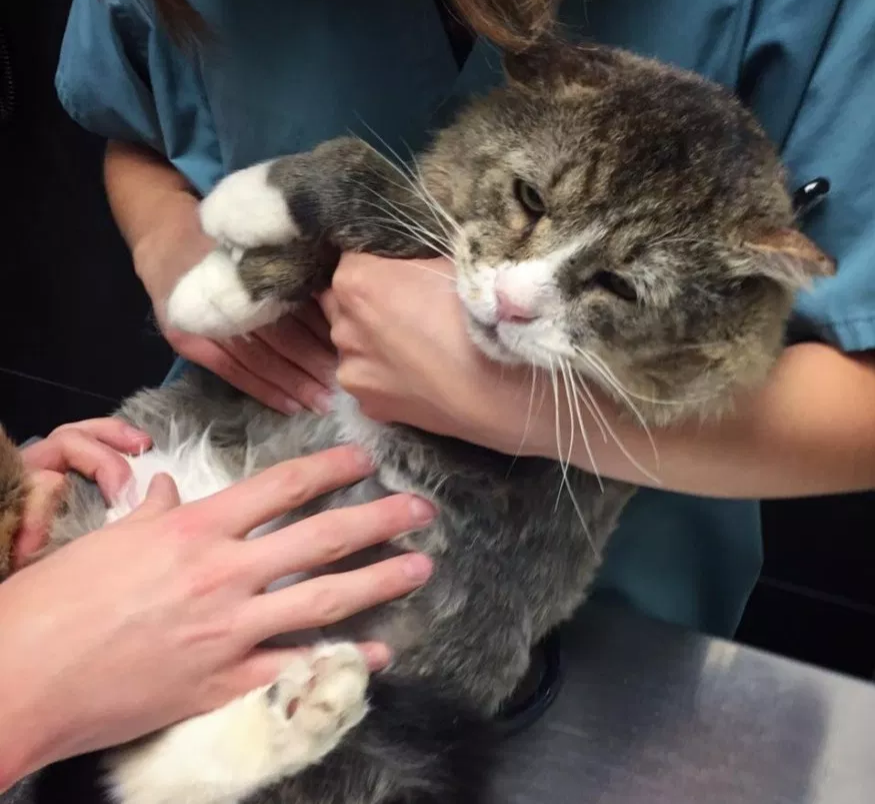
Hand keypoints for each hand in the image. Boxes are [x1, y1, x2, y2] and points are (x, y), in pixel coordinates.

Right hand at [0, 446, 434, 784]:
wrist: (27, 675)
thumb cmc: (62, 598)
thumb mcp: (110, 537)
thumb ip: (155, 509)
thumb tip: (174, 487)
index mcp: (197, 529)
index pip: (280, 487)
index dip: (329, 469)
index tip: (365, 459)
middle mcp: (225, 574)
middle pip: (319, 538)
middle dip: (378, 519)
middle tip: (421, 510)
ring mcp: (231, 631)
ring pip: (323, 600)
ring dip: (380, 582)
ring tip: (421, 567)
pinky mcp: (226, 682)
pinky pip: (297, 667)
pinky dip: (342, 658)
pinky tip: (379, 651)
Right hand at [134, 197, 335, 412]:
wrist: (164, 234)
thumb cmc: (225, 240)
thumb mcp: (261, 245)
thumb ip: (294, 272)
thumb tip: (340, 305)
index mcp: (252, 272)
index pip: (294, 311)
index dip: (323, 336)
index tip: (351, 355)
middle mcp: (227, 299)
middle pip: (281, 340)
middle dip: (315, 366)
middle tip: (344, 387)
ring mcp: (204, 324)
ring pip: (260, 361)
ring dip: (295, 385)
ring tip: (322, 403)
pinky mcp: (189, 343)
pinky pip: (234, 373)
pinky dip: (265, 390)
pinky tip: (290, 406)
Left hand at [320, 253, 552, 455]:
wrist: (502, 387)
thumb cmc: (481, 315)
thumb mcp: (448, 262)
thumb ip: (410, 261)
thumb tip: (405, 263)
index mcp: (355, 281)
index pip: (349, 260)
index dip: (377, 265)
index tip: (402, 275)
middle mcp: (342, 326)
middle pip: (342, 305)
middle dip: (366, 305)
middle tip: (409, 312)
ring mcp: (352, 370)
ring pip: (353, 347)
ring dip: (372, 344)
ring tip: (417, 350)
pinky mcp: (368, 406)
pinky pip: (369, 382)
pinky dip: (385, 378)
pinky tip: (419, 377)